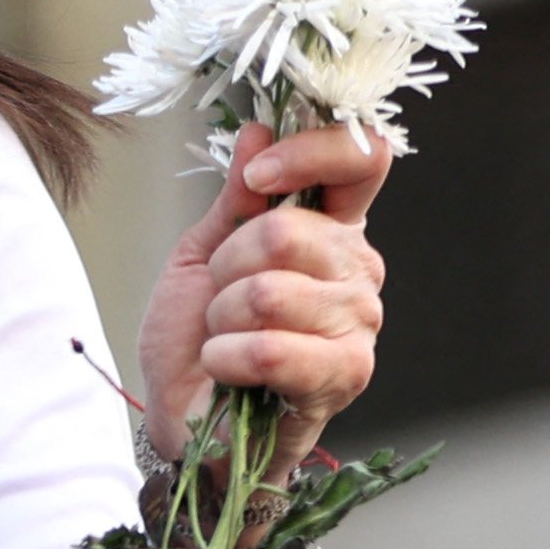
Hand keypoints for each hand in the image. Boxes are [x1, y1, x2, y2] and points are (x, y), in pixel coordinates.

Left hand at [134, 119, 391, 475]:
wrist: (186, 420)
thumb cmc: (196, 340)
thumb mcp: (202, 255)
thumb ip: (235, 198)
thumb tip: (259, 128)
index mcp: (332, 229)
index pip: (362, 158)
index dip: (308, 154)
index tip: (258, 178)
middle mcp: (358, 269)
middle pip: (290, 231)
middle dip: (227, 267)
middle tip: (220, 300)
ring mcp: (360, 323)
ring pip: (270, 292)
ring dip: (222, 319)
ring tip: (225, 338)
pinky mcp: (347, 374)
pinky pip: (271, 348)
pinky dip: (227, 357)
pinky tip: (228, 370)